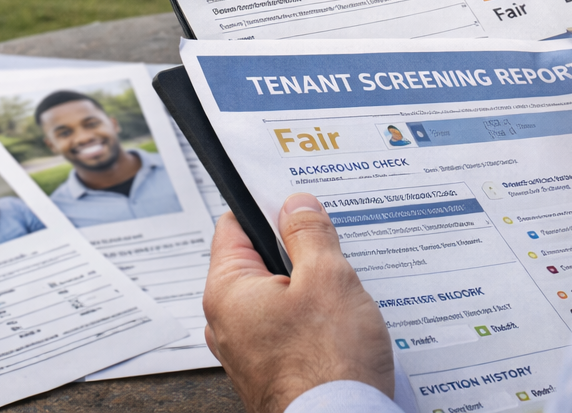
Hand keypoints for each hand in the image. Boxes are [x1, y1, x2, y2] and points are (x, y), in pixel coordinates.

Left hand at [203, 194, 393, 412]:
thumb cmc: (328, 363)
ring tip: (344, 286)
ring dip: (309, 286)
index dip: (267, 207)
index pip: (234, 227)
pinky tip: (342, 320)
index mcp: (228, 292)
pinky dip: (312, 318)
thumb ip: (309, 234)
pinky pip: (288, 327)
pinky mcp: (273, 370)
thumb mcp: (327, 278)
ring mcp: (250, 350)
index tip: (297, 201)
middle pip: (259, 261)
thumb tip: (296, 204)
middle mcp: (228, 322)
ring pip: (278, 297)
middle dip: (295, 249)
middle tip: (331, 243)